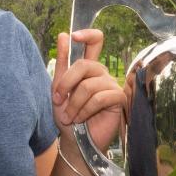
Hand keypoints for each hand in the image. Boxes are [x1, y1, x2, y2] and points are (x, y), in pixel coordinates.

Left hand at [53, 29, 124, 149]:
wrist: (74, 141)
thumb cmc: (67, 116)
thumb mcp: (58, 89)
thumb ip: (62, 63)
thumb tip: (64, 35)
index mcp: (88, 68)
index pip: (95, 42)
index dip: (87, 34)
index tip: (73, 36)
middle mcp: (101, 74)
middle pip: (85, 64)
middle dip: (66, 83)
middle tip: (57, 100)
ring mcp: (112, 85)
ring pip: (89, 85)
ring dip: (74, 103)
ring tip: (69, 117)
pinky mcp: (119, 99)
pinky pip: (100, 98)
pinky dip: (85, 109)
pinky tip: (81, 118)